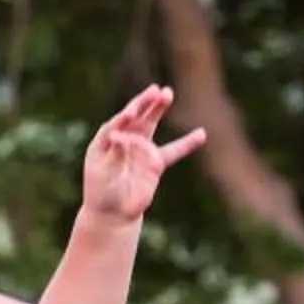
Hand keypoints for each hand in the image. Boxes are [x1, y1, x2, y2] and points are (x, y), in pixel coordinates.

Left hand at [82, 85, 206, 221]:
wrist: (113, 213)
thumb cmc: (102, 193)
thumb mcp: (104, 174)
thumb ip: (113, 156)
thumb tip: (119, 137)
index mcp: (106, 140)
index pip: (117, 124)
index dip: (125, 118)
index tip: (131, 113)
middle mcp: (123, 139)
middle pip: (135, 117)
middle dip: (145, 103)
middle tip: (156, 90)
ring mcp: (140, 148)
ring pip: (150, 125)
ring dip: (158, 109)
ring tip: (167, 94)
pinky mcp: (155, 162)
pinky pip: (173, 151)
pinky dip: (187, 143)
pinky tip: (201, 134)